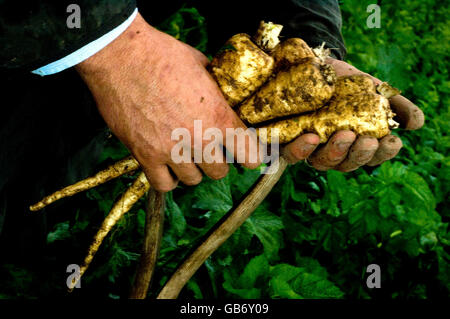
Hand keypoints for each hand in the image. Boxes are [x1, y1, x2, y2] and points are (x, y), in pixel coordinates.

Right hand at [76, 13, 258, 191]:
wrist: (120, 55)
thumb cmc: (163, 55)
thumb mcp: (204, 67)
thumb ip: (219, 92)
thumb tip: (227, 99)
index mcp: (219, 116)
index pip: (250, 155)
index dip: (251, 156)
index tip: (248, 154)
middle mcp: (198, 139)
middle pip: (220, 171)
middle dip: (218, 160)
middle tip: (211, 147)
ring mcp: (171, 150)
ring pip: (193, 180)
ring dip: (193, 168)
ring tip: (186, 153)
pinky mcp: (145, 156)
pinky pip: (164, 184)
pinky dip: (169, 178)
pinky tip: (168, 165)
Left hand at [282, 57, 424, 171]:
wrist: (317, 66)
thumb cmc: (350, 85)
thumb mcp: (376, 91)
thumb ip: (397, 106)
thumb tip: (416, 124)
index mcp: (354, 146)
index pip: (371, 158)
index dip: (382, 155)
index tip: (392, 142)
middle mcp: (331, 152)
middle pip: (344, 164)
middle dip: (358, 154)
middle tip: (366, 139)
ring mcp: (307, 148)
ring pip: (319, 162)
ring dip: (333, 152)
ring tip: (344, 135)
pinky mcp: (286, 139)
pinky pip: (289, 152)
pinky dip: (300, 149)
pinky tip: (309, 137)